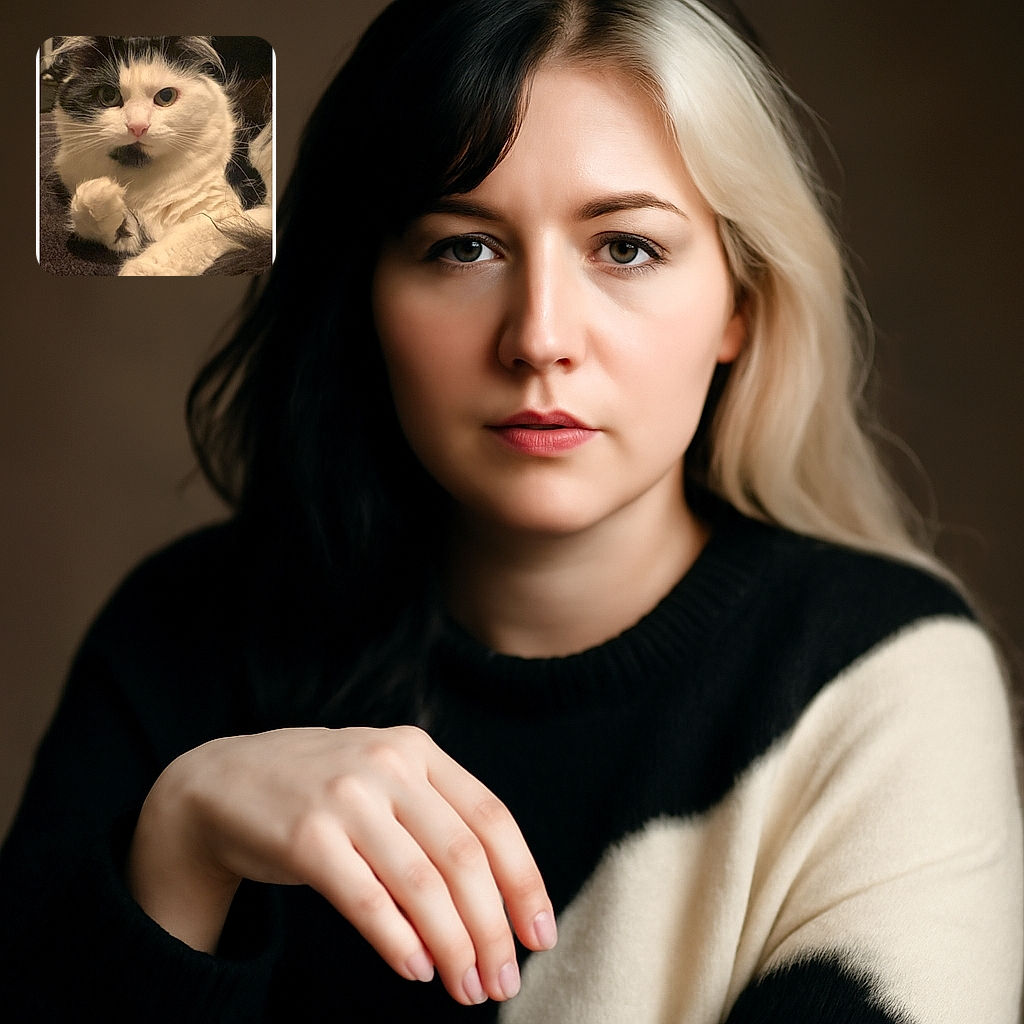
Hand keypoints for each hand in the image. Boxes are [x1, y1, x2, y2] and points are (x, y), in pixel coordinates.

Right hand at [128, 725, 555, 1004]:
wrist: (222, 781)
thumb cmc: (320, 794)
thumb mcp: (384, 782)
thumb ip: (434, 825)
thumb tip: (492, 912)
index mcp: (418, 751)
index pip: (492, 819)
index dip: (524, 881)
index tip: (540, 935)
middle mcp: (388, 765)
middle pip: (464, 857)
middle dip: (492, 928)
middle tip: (504, 980)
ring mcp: (347, 797)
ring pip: (422, 884)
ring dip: (454, 945)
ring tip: (468, 989)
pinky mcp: (306, 836)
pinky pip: (367, 899)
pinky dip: (399, 942)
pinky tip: (417, 970)